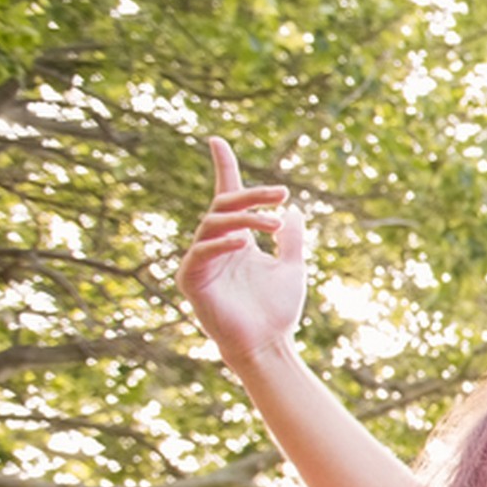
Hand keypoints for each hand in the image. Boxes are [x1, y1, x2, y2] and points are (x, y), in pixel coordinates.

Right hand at [180, 138, 307, 364]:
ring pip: (214, 223)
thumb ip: (292, 239)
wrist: (268, 345)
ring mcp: (201, 261)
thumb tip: (295, 209)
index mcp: (237, 239)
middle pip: (225, 204)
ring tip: (275, 225)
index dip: (223, 167)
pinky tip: (242, 242)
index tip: (217, 140)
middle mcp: (216, 245)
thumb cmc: (277, 311)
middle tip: (281, 194)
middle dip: (252, 195)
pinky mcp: (191, 279)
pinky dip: (221, 243)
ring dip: (245, 219)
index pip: (226, 196)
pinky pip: (201, 252)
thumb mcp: (292, 267)